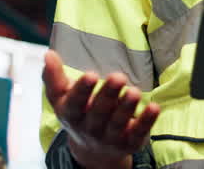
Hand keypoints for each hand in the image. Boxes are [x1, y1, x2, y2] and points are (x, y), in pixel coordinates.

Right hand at [43, 50, 159, 168]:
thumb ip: (54, 78)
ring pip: (118, 122)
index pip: (75, 104)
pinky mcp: (130, 142)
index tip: (91, 75)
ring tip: (135, 92)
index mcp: (71, 115)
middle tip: (118, 77)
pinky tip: (154, 107)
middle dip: (108, 95)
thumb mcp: (62, 99)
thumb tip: (49, 54)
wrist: (93, 150)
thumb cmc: (79, 113)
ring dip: (127, 107)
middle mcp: (90, 129)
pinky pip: (138, 132)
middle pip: (99, 112)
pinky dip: (146, 121)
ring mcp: (110, 138)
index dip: (82, 91)